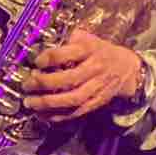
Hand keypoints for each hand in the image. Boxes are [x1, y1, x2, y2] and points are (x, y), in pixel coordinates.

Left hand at [23, 28, 141, 122]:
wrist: (128, 68)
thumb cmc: (101, 51)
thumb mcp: (88, 38)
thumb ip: (68, 40)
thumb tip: (44, 45)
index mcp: (90, 50)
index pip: (67, 54)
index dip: (49, 58)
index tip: (37, 62)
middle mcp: (94, 69)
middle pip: (69, 79)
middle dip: (45, 83)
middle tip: (27, 85)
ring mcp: (97, 87)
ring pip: (73, 98)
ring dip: (49, 103)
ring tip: (31, 103)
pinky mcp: (97, 102)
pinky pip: (77, 111)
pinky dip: (59, 115)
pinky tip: (43, 115)